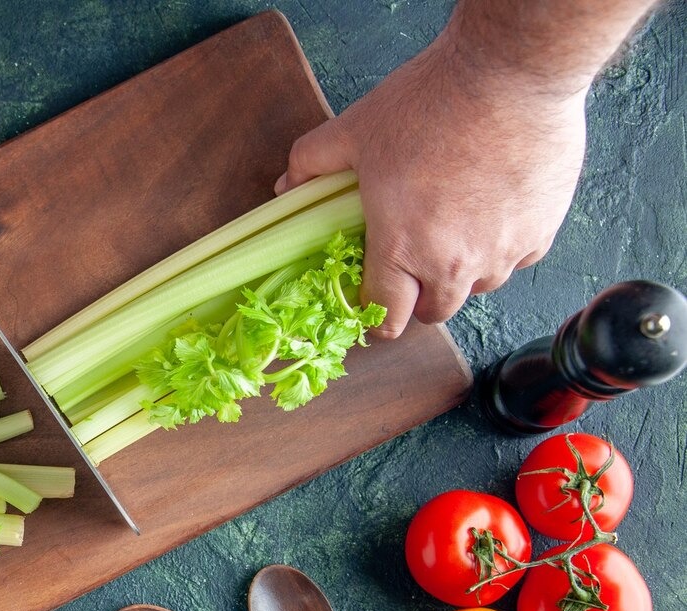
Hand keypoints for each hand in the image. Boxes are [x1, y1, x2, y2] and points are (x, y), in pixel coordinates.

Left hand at [275, 34, 586, 337]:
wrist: (511, 72)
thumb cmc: (431, 102)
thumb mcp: (354, 131)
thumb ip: (311, 163)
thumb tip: (287, 186)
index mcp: (401, 249)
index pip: (386, 319)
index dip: (374, 318)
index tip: (372, 306)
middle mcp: (454, 265)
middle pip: (433, 313)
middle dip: (417, 298)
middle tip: (409, 264)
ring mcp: (503, 253)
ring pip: (477, 287)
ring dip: (461, 272)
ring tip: (451, 226)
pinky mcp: (541, 234)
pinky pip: (515, 259)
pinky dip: (500, 246)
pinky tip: (489, 208)